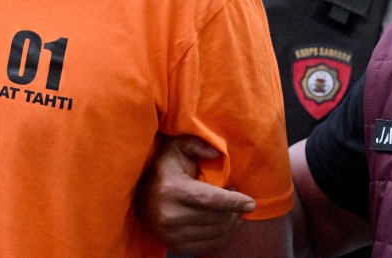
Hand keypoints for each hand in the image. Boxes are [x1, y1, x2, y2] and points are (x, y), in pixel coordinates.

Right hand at [137, 135, 256, 253]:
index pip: (209, 199)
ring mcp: (170, 235)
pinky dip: (222, 236)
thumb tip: (217, 153)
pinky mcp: (175, 247)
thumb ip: (196, 144)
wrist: (140, 199)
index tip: (252, 203)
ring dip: (231, 223)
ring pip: (215, 233)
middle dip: (234, 210)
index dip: (233, 201)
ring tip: (232, 210)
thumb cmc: (165, 170)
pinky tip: (224, 223)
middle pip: (216, 218)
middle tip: (239, 201)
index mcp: (171, 189)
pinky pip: (210, 246)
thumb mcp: (176, 148)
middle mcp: (169, 215)